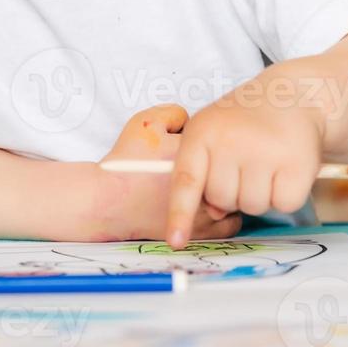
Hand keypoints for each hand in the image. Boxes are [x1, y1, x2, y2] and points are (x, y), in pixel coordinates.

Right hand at [96, 104, 241, 241]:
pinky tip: (212, 206)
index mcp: (198, 154)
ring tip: (213, 185)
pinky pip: (232, 223)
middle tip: (209, 164)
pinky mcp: (201, 232)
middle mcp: (208, 183)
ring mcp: (207, 210)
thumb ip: (175, 114)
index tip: (200, 144)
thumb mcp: (145, 122)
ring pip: (238, 197)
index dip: (210, 142)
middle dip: (225, 166)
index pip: (222, 142)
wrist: (109, 200)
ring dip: (231, 190)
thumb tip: (192, 122)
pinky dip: (228, 215)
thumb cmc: (125, 163)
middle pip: (235, 170)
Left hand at [165, 93, 325, 248]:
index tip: (176, 241)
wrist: (292, 96)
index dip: (180, 214)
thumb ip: (203, 172)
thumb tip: (214, 213)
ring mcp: (264, 151)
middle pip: (222, 200)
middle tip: (247, 162)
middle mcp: (230, 141)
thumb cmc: (245, 121)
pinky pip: (284, 204)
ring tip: (267, 162)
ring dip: (260, 193)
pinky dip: (287, 194)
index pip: (186, 180)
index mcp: (202, 132)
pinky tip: (287, 168)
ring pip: (252, 206)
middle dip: (234, 191)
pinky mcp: (297, 163)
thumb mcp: (213, 135)